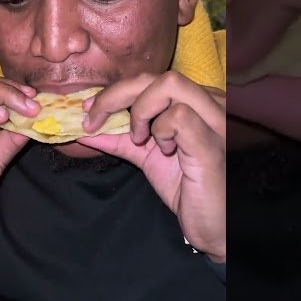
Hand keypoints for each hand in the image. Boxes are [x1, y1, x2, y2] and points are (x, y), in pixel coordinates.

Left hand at [80, 71, 225, 261]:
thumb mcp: (148, 157)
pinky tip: (164, 151)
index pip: (151, 79)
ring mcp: (215, 120)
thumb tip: (86, 127)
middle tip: (95, 120)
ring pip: (170, 85)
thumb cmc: (188, 189)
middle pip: (157, 76)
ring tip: (139, 139)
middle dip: (116, 95)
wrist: (214, 224)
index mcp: (196, 102)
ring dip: (141, 111)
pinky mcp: (212, 143)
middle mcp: (210, 103)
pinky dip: (160, 130)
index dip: (116, 90)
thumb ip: (121, 138)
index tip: (88, 109)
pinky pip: (179, 116)